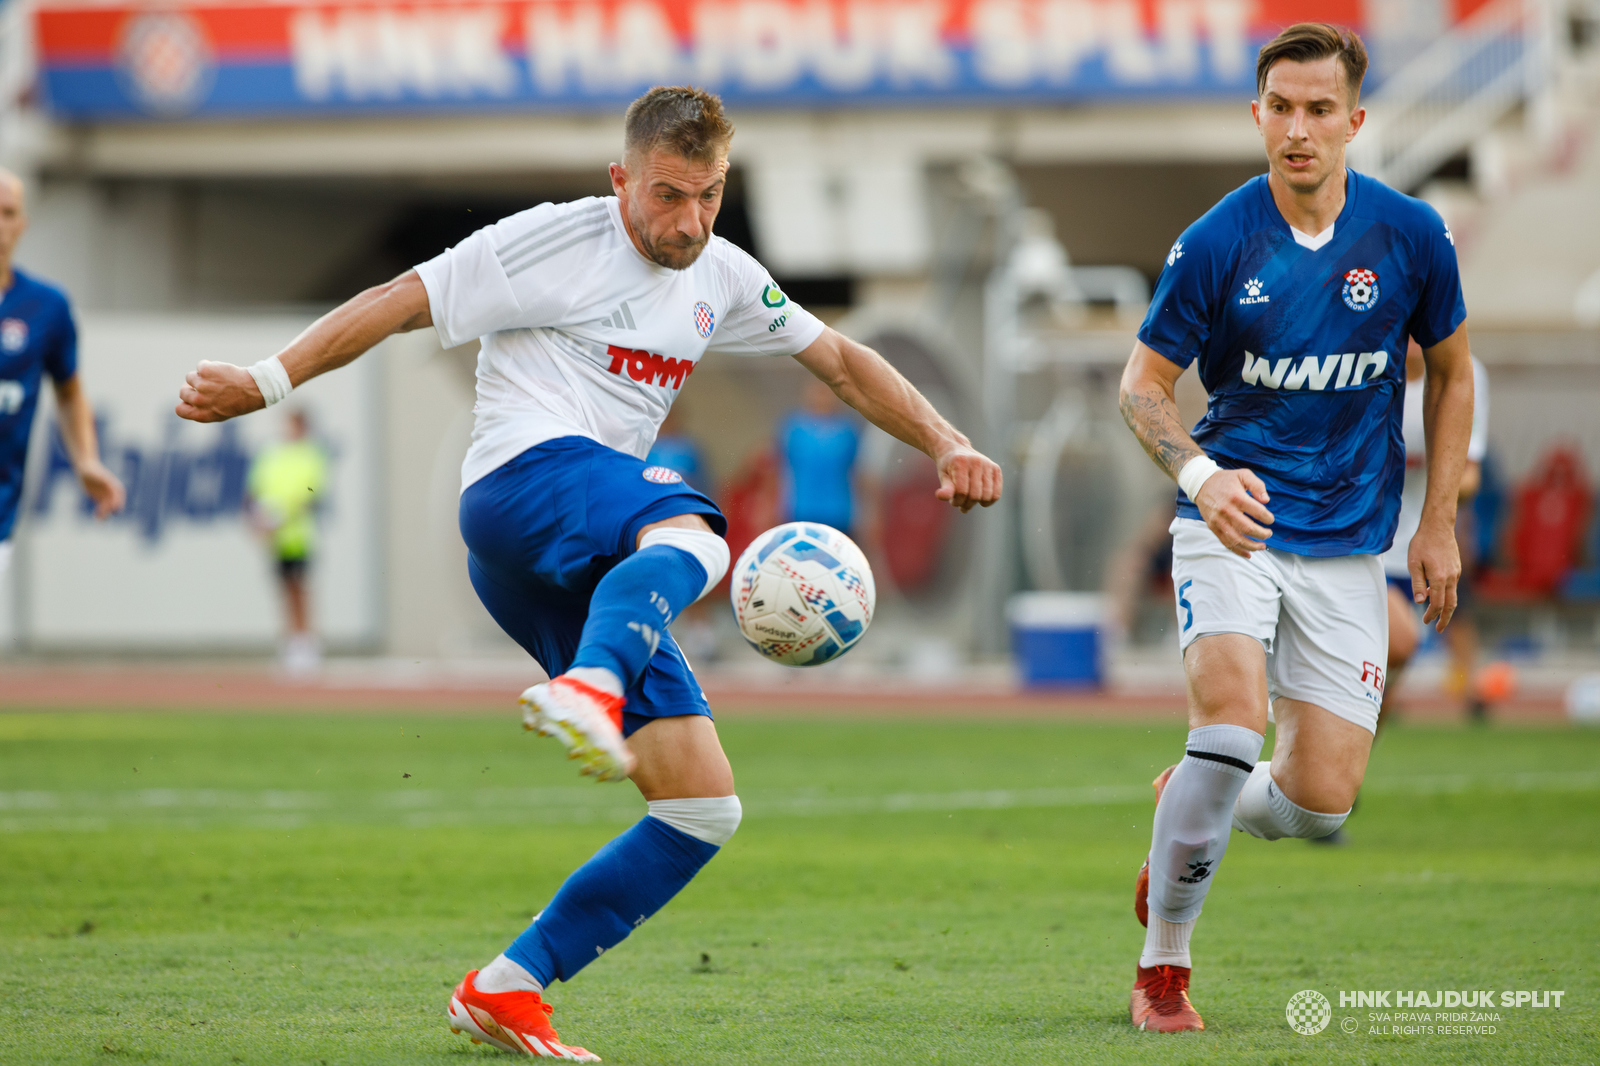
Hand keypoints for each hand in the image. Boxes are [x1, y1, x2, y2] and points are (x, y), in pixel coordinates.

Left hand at [76, 459, 125, 518]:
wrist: (86, 468)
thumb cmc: (93, 470)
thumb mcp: (98, 475)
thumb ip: (104, 480)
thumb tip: (109, 484)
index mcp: (114, 486)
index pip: (118, 496)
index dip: (117, 502)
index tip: (115, 508)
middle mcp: (111, 492)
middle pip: (113, 503)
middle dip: (110, 510)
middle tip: (106, 515)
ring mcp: (105, 495)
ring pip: (107, 507)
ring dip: (105, 514)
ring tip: (100, 520)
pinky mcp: (99, 498)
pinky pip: (101, 507)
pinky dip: (99, 512)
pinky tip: (96, 517)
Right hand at [176, 360, 263, 422]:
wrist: (254, 389)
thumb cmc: (239, 402)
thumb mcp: (220, 413)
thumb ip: (202, 410)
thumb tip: (187, 401)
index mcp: (202, 415)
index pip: (179, 410)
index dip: (185, 403)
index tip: (193, 398)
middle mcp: (199, 401)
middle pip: (183, 392)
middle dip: (192, 388)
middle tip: (208, 386)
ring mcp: (202, 385)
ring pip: (190, 377)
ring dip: (201, 376)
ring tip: (218, 380)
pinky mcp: (206, 370)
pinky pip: (200, 365)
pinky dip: (208, 366)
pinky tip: (221, 371)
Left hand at [935, 445, 1002, 512]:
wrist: (957, 449)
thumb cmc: (948, 466)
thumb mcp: (943, 476)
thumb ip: (945, 487)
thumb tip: (941, 496)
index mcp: (961, 462)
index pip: (961, 491)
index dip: (956, 501)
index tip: (952, 501)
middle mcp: (977, 461)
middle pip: (975, 495)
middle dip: (966, 504)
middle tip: (960, 504)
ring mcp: (988, 464)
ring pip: (987, 496)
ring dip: (976, 504)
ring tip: (968, 502)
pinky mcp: (996, 469)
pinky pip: (996, 493)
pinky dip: (989, 501)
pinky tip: (981, 501)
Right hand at [1194, 467, 1273, 558]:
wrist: (1201, 484)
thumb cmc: (1226, 480)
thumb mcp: (1243, 474)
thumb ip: (1257, 485)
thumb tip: (1266, 500)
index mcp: (1236, 497)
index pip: (1257, 511)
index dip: (1267, 518)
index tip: (1270, 520)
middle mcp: (1227, 510)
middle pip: (1248, 528)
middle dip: (1262, 534)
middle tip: (1268, 534)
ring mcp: (1218, 521)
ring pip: (1237, 539)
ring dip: (1252, 546)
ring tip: (1262, 546)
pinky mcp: (1213, 527)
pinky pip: (1226, 543)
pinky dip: (1238, 551)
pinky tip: (1248, 554)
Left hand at [1408, 516, 1460, 630]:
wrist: (1438, 526)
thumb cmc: (1422, 543)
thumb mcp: (1413, 563)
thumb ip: (1418, 583)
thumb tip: (1420, 602)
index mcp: (1439, 578)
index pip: (1438, 604)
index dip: (1432, 615)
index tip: (1426, 622)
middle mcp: (1451, 577)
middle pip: (1451, 604)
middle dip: (1445, 618)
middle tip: (1438, 629)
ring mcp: (1456, 572)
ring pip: (1453, 595)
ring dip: (1446, 607)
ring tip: (1437, 615)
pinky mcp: (1457, 568)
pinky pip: (1452, 586)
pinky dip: (1446, 594)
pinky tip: (1434, 593)